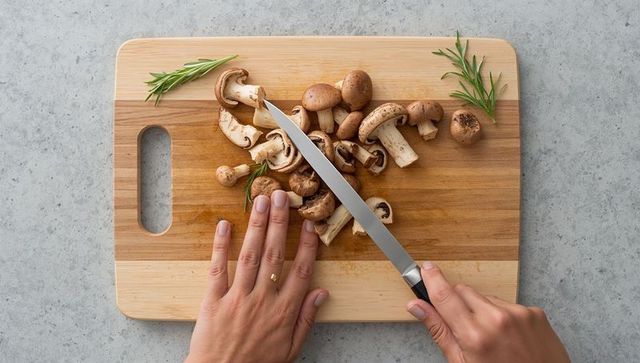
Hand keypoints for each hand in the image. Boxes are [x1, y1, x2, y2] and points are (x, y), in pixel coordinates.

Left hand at [186, 190, 328, 362]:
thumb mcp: (291, 350)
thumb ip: (306, 320)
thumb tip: (321, 293)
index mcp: (284, 312)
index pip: (300, 271)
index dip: (306, 246)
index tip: (308, 224)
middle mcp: (263, 299)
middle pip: (275, 254)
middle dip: (280, 223)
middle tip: (282, 197)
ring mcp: (238, 298)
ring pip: (250, 256)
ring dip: (257, 227)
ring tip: (261, 203)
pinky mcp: (214, 301)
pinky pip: (218, 269)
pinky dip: (221, 246)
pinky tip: (225, 226)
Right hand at [406, 262, 569, 362]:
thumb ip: (439, 330)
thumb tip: (417, 306)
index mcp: (475, 335)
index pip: (444, 295)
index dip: (432, 279)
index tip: (425, 269)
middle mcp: (497, 319)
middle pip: (463, 291)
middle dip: (457, 302)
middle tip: (461, 324)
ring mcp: (519, 313)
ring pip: (486, 297)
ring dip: (481, 310)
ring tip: (491, 336)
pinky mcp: (534, 312)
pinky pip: (509, 304)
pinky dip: (503, 315)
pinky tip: (508, 336)